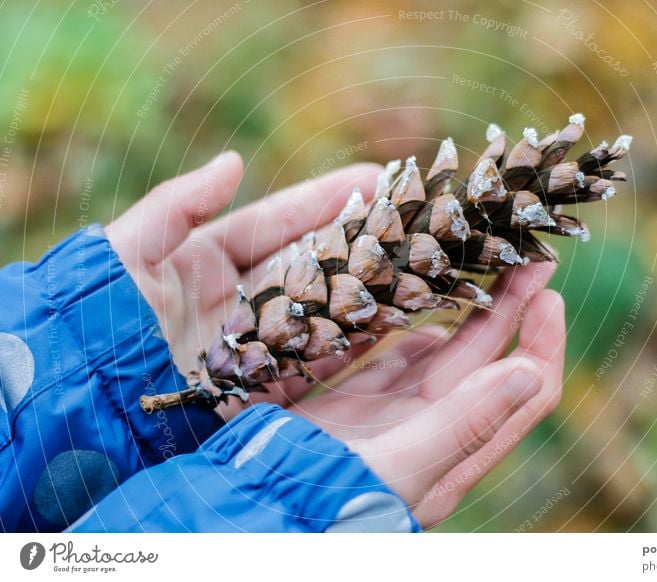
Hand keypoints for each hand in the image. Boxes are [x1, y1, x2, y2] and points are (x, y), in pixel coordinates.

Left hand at [105, 153, 383, 413]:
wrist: (88, 400)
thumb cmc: (99, 317)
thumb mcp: (129, 250)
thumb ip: (179, 203)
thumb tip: (234, 161)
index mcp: (206, 258)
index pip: (278, 221)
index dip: (323, 199)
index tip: (374, 175)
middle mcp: (237, 298)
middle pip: (309, 262)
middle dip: (357, 242)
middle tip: (408, 220)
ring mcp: (254, 342)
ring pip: (319, 307)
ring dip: (363, 288)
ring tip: (412, 266)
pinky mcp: (262, 385)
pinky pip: (313, 358)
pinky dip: (349, 341)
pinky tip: (385, 321)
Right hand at [287, 262, 564, 528]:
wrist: (254, 515)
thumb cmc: (328, 500)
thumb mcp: (401, 465)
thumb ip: (464, 423)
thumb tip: (527, 372)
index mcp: (454, 451)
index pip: (522, 393)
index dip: (542, 343)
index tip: (549, 294)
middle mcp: (431, 430)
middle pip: (486, 362)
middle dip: (511, 308)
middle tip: (528, 258)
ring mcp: (392, 416)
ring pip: (443, 355)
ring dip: (468, 312)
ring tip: (481, 265)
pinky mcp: (354, 405)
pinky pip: (393, 359)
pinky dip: (411, 328)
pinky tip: (419, 303)